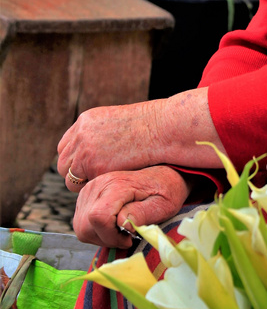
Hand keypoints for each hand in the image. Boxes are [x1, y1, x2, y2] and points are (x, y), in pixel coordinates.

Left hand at [57, 88, 222, 188]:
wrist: (161, 128)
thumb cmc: (151, 126)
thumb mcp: (120, 122)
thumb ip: (104, 134)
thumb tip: (100, 148)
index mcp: (86, 121)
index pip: (66, 146)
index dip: (76, 160)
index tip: (90, 168)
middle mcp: (80, 134)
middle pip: (63, 163)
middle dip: (76, 174)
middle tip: (96, 181)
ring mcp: (84, 150)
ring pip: (70, 178)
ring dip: (84, 183)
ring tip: (105, 185)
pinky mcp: (93, 166)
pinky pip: (84, 186)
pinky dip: (95, 188)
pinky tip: (110, 186)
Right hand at [72, 166, 192, 247]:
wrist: (160, 176)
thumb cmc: (165, 191)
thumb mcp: (162, 204)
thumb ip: (142, 213)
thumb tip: (123, 224)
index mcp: (116, 185)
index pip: (98, 217)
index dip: (112, 236)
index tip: (130, 238)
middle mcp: (97, 185)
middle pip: (85, 226)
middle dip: (106, 239)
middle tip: (127, 237)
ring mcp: (88, 190)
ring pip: (81, 227)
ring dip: (101, 236)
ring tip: (122, 230)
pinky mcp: (86, 197)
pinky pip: (81, 224)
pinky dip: (96, 231)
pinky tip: (114, 226)